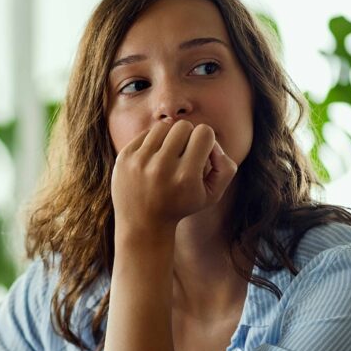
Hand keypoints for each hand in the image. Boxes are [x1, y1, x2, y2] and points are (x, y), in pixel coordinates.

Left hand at [110, 119, 238, 235]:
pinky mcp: (124, 158)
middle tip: (184, 156)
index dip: (206, 142)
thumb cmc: (181, 206)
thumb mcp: (212, 194)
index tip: (200, 157)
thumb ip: (226, 168)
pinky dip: (153, 143)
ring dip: (170, 138)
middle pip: (184, 126)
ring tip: (169, 157)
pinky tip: (153, 161)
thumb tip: (213, 144)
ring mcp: (139, 162)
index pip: (204, 133)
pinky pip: (146, 134)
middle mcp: (161, 168)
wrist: (142, 224)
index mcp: (185, 177)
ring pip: (164, 126)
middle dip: (188, 138)